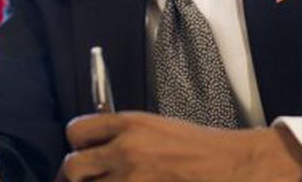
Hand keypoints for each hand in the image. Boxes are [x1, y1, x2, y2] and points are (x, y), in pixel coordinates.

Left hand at [59, 111, 301, 181]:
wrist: (229, 166)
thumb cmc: (199, 148)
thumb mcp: (157, 128)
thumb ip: (123, 136)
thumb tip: (96, 151)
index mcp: (130, 124)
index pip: (77, 131)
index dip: (78, 144)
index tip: (84, 152)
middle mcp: (126, 150)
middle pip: (72, 167)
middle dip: (78, 174)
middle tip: (92, 177)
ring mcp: (131, 180)